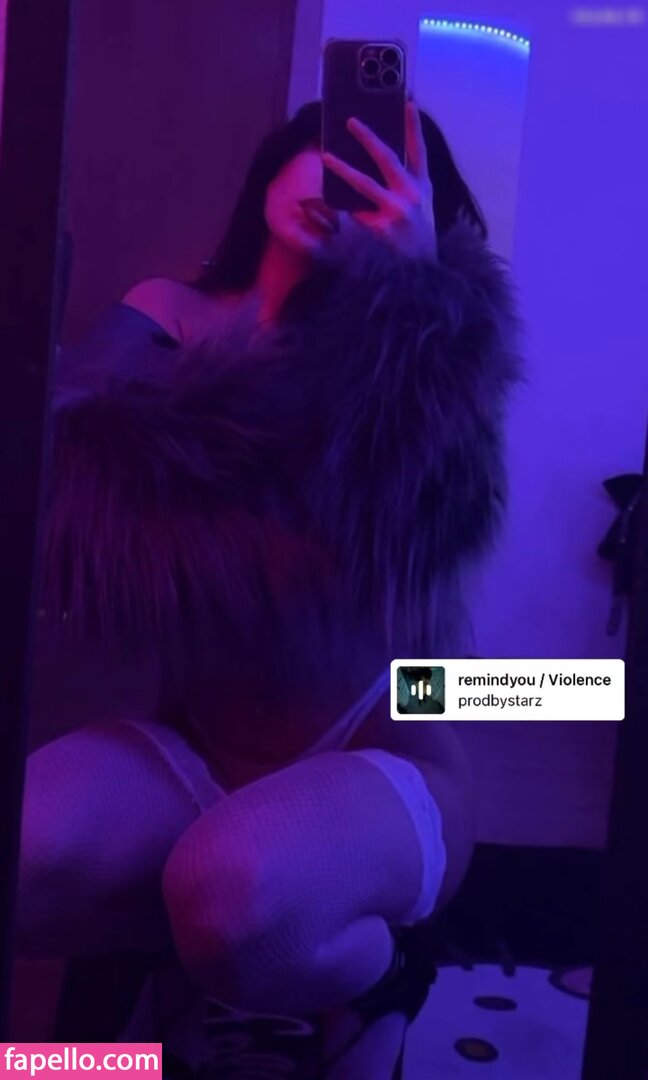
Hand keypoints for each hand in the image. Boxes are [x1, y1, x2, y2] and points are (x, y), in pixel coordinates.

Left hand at [322, 101, 436, 259]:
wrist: (423, 273)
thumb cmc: (420, 239)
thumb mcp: (423, 210)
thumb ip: (407, 188)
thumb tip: (381, 167)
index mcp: (423, 188)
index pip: (420, 152)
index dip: (414, 128)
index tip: (408, 104)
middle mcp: (411, 196)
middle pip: (387, 158)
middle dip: (367, 138)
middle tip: (350, 122)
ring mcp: (396, 212)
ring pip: (364, 183)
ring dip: (343, 168)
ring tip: (327, 156)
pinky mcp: (381, 229)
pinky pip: (357, 211)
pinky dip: (344, 206)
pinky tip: (329, 200)